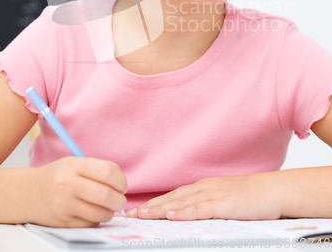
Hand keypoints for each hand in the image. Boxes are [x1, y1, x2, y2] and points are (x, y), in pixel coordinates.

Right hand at [25, 157, 126, 226]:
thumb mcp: (74, 163)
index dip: (121, 180)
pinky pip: (90, 224)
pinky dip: (97, 220)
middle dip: (120, 200)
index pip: (107, 171)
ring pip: (100, 213)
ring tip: (108, 207)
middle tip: (120, 200)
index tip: (122, 184)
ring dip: (110, 212)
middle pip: (106, 195)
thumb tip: (121, 182)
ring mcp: (64, 205)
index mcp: (73, 166)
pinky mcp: (63, 222)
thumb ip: (97, 168)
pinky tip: (93, 212)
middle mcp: (68, 184)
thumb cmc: (57, 176)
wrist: (28, 193)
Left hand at [127, 173, 282, 220]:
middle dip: (150, 207)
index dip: (155, 203)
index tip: (139, 211)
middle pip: (172, 198)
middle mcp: (205, 188)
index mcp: (205, 188)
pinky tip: (170, 215)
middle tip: (130, 215)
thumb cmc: (252, 198)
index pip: (174, 196)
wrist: (273, 190)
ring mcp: (213, 195)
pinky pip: (200, 208)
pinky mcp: (223, 204)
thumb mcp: (226, 200)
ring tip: (142, 216)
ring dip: (159, 209)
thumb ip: (209, 206)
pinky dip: (184, 212)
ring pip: (180, 202)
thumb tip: (191, 216)